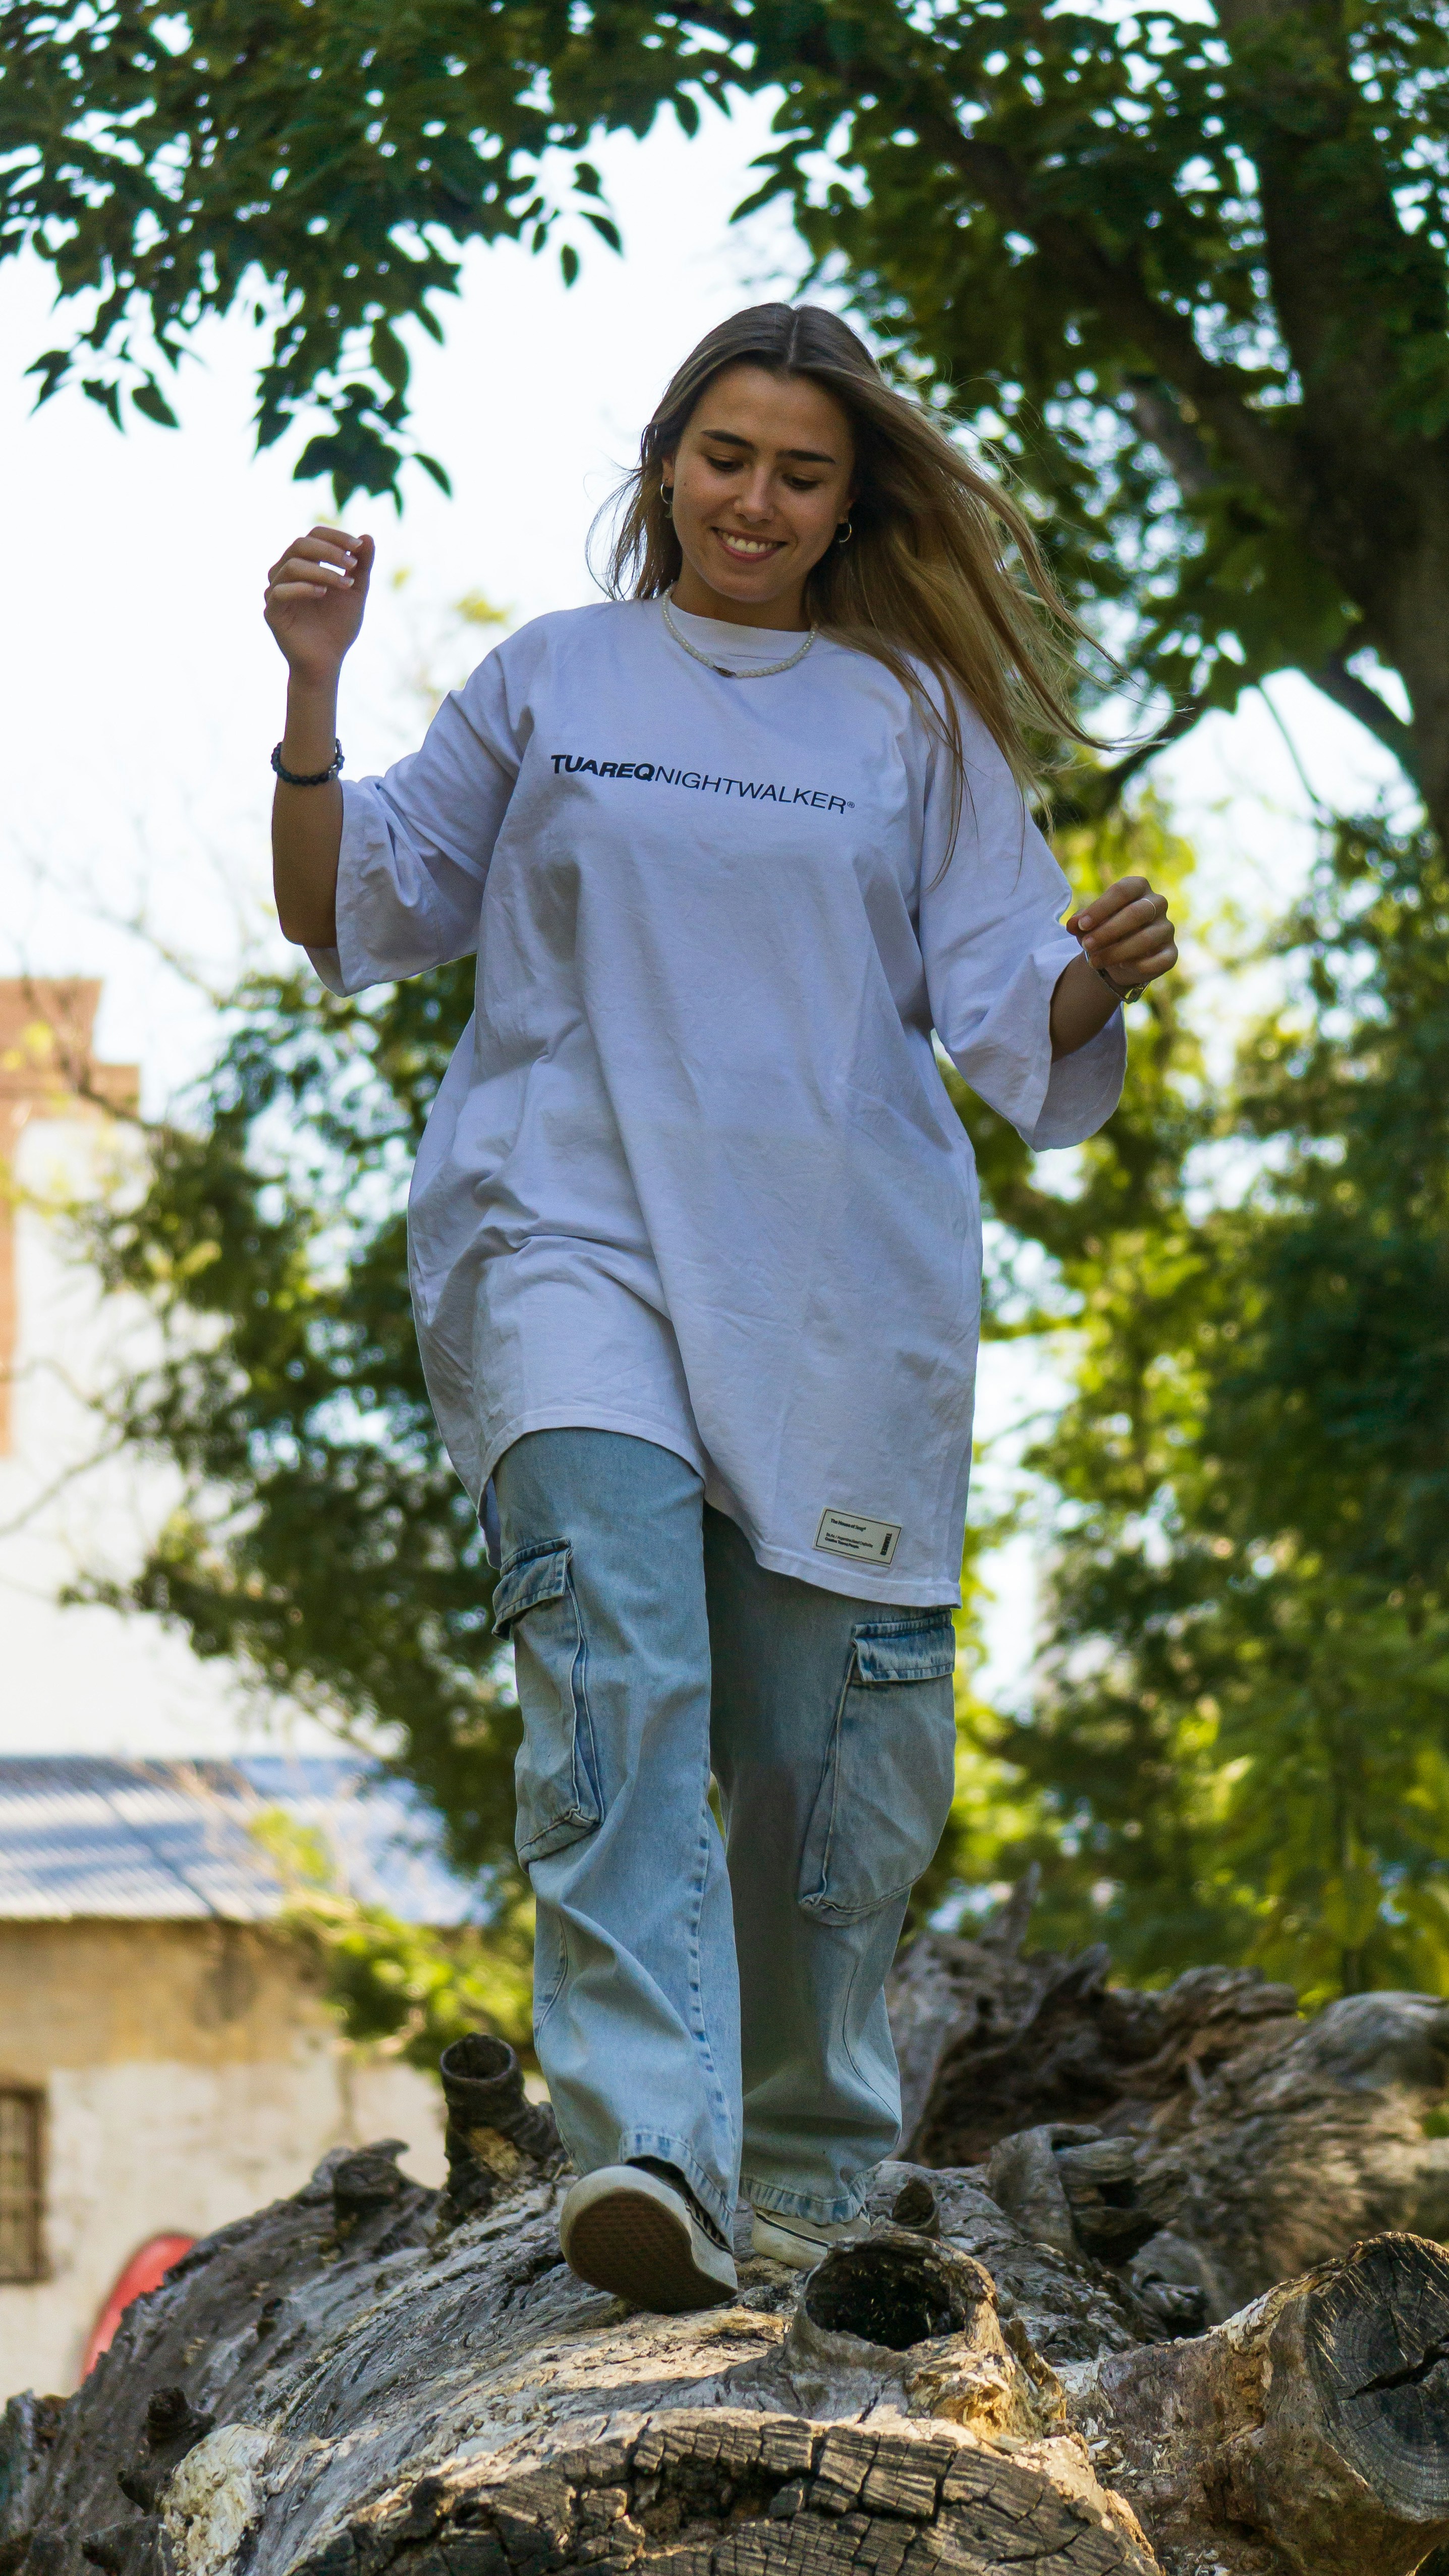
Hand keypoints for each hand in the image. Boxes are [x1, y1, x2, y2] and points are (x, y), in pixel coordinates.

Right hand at [264, 525, 372, 685]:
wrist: (328, 660)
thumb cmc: (339, 625)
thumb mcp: (355, 591)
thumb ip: (362, 566)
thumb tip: (368, 537)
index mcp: (304, 563)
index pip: (314, 535)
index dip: (335, 536)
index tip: (358, 546)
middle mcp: (285, 572)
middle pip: (300, 544)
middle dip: (329, 551)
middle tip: (352, 564)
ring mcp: (275, 591)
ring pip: (291, 565)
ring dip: (322, 571)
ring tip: (344, 584)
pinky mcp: (272, 611)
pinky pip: (280, 591)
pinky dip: (304, 588)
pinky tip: (324, 594)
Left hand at [1066, 875, 1177, 995]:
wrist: (1118, 960)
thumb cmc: (1104, 932)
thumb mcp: (1088, 925)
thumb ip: (1080, 922)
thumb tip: (1072, 925)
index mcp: (1138, 887)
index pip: (1122, 890)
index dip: (1101, 908)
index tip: (1081, 925)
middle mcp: (1157, 904)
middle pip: (1136, 913)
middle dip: (1108, 931)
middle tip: (1086, 945)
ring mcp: (1166, 928)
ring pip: (1146, 938)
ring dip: (1117, 952)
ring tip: (1094, 961)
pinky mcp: (1171, 953)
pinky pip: (1160, 960)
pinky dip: (1139, 966)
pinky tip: (1122, 968)